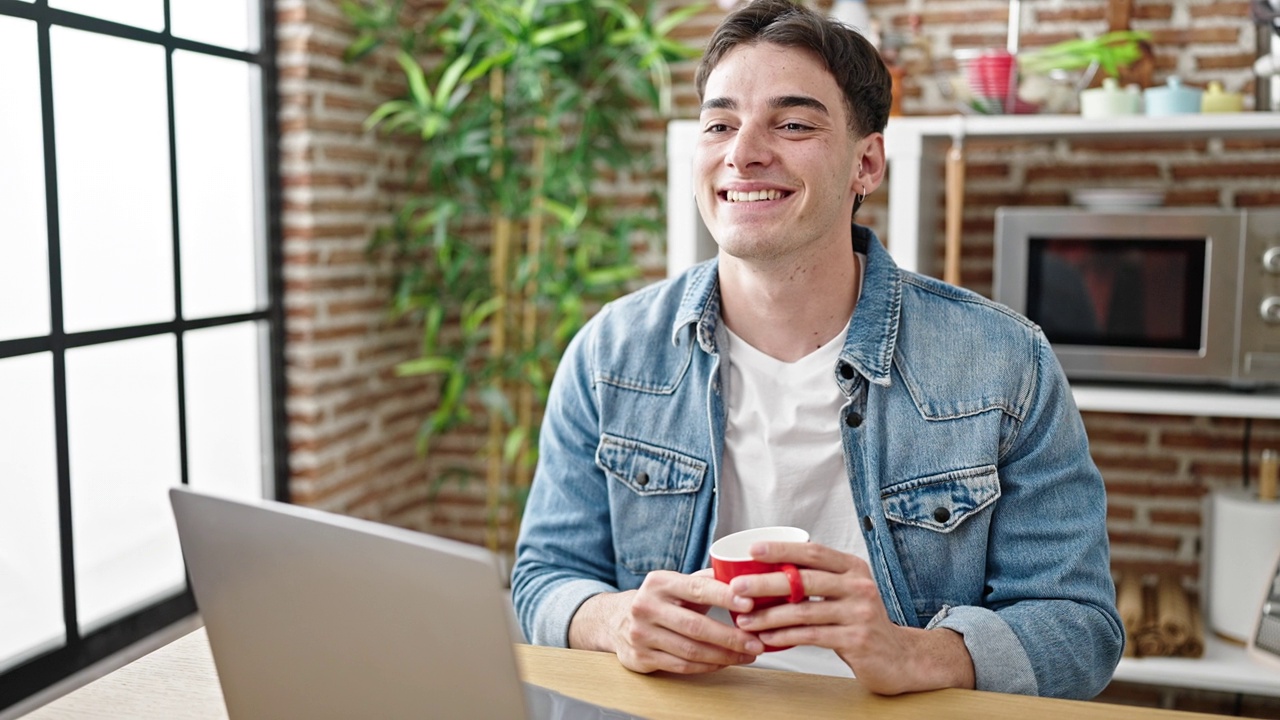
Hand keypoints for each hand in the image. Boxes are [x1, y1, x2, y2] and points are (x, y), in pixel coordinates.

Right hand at [569, 569, 764, 673]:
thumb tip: (741, 576)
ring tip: (747, 655)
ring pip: (690, 650)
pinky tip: (724, 662)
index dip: (724, 596)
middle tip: (756, 642)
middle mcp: (646, 607)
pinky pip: (681, 666)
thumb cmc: (658, 600)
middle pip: (696, 626)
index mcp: (658, 583)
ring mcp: (641, 634)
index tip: (749, 603)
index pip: (696, 588)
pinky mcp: (641, 657)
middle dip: (731, 637)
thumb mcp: (675, 583)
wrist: (615, 620)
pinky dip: (707, 666)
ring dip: (724, 656)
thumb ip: (705, 580)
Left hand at [726, 541, 974, 693]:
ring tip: (744, 619)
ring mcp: (859, 613)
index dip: (782, 549)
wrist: (899, 657)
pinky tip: (766, 638)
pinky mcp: (856, 639)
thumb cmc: (861, 621)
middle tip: (737, 587)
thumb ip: (817, 579)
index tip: (752, 550)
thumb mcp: (845, 592)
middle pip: (804, 580)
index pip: (813, 551)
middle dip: (765, 583)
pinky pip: (811, 636)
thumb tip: (767, 570)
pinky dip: (785, 637)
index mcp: (852, 567)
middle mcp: (858, 586)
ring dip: (768, 616)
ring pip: (803, 611)